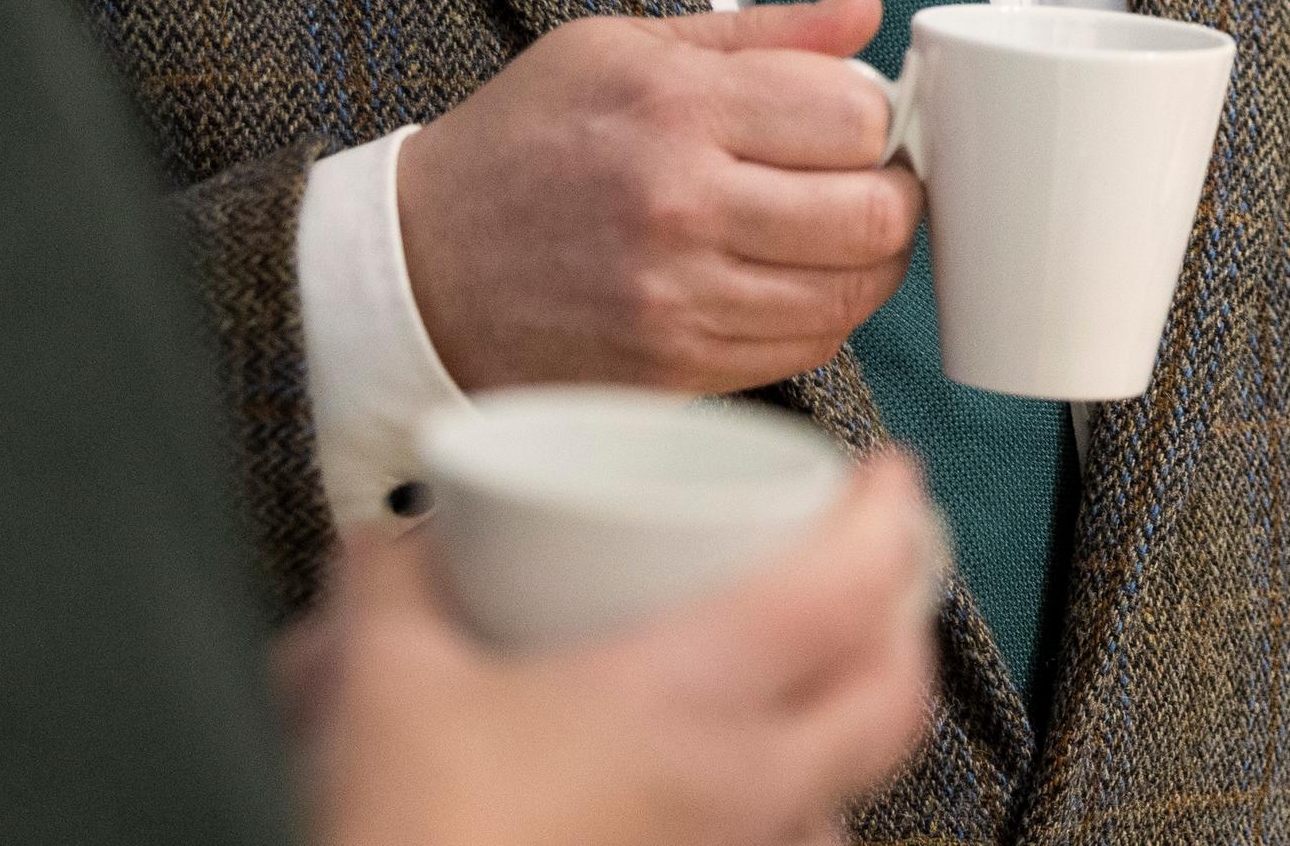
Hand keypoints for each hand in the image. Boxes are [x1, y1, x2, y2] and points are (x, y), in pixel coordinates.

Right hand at [284, 449, 940, 845]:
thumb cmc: (421, 840)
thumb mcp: (385, 684)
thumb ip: (391, 589)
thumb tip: (392, 544)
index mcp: (686, 702)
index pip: (842, 594)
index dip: (888, 521)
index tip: (888, 479)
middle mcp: (736, 791)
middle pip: (890, 703)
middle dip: (905, 626)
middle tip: (883, 572)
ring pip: (846, 795)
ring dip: (851, 730)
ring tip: (817, 686)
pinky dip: (787, 812)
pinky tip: (727, 794)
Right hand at [395, 0, 919, 393]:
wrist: (424, 266)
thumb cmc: (523, 144)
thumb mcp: (621, 47)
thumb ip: (757, 33)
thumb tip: (863, 13)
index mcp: (673, 105)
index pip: (854, 116)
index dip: (878, 117)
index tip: (860, 120)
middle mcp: (681, 204)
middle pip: (873, 214)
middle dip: (893, 195)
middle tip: (870, 182)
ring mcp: (679, 297)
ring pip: (852, 293)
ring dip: (866, 262)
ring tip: (830, 232)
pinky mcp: (676, 368)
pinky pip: (805, 349)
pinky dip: (819, 314)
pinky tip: (785, 280)